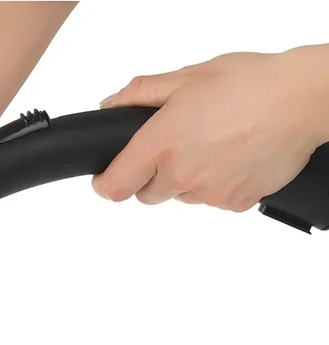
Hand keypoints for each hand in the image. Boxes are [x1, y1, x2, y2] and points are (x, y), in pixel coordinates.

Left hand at [93, 47, 328, 210]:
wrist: (305, 99)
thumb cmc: (252, 82)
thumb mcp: (189, 76)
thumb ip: (142, 93)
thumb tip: (111, 105)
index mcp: (162, 143)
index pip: (115, 185)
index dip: (105, 184)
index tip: (104, 179)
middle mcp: (182, 174)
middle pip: (148, 194)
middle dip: (153, 175)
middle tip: (178, 145)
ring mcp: (209, 193)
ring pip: (183, 196)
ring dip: (188, 178)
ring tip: (215, 143)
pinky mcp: (234, 203)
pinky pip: (214, 201)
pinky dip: (218, 184)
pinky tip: (234, 156)